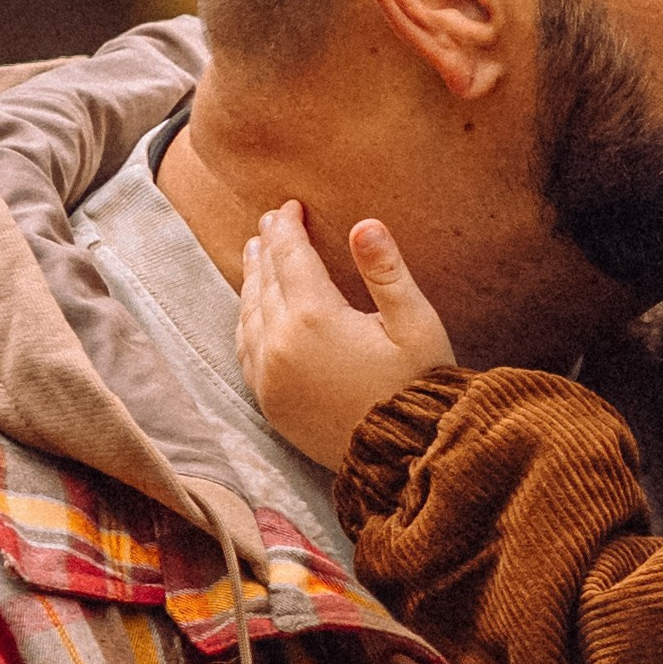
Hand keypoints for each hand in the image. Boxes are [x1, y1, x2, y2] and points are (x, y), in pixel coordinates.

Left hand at [237, 202, 454, 468]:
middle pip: (265, 279)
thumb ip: (387, 272)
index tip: (290, 205)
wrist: (401, 458)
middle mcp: (280, 343)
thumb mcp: (416, 324)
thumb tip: (365, 224)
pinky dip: (247, 318)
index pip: (290, 255)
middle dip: (268, 246)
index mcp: (315, 316)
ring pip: (249, 312)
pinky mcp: (268, 400)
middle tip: (271, 221)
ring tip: (256, 254)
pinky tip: (254, 309)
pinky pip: (246, 348)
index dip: (288, 226)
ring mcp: (268, 374)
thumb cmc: (417, 386)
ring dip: (252, 279)